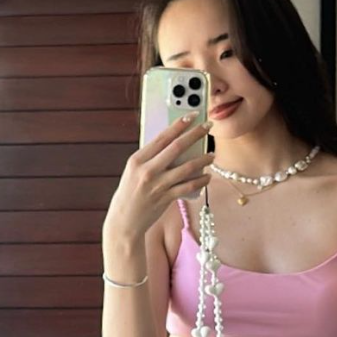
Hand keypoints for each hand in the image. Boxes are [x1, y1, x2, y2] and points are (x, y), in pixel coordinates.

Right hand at [107, 116, 214, 239]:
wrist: (124, 221)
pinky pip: (188, 186)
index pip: (162, 137)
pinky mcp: (166, 198)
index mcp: (137, 159)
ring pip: (186, 167)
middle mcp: (147, 170)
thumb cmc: (130, 194)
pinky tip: (207, 176)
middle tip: (208, 126)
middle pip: (176, 147)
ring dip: (203, 160)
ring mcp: (158, 185)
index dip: (178, 124)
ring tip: (212, 155)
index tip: (191, 115)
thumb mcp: (134, 171)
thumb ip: (150, 158)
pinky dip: (200, 180)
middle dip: (195, 134)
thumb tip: (172, 145)